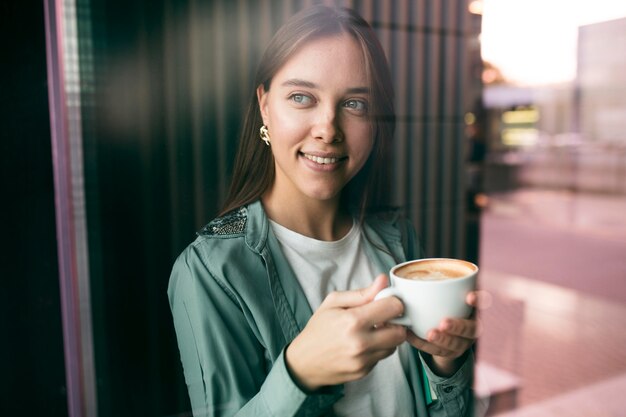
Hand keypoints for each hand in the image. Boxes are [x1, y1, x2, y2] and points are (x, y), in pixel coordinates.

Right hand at [285, 275, 406, 390]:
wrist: (304, 361)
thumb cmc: (318, 329)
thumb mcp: (333, 303)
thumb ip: (361, 293)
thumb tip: (382, 281)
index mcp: (353, 320)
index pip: (393, 308)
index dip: (393, 302)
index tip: (387, 302)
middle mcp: (360, 343)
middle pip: (400, 332)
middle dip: (395, 323)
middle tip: (383, 318)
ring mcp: (363, 360)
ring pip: (394, 346)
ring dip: (387, 337)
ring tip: (371, 331)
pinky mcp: (364, 371)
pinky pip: (382, 357)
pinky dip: (377, 349)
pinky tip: (362, 345)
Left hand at [406, 290, 491, 375]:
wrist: (446, 334)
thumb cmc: (444, 305)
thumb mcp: (445, 294)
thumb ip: (434, 283)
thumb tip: (395, 274)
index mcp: (473, 309)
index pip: (482, 304)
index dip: (479, 301)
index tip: (468, 296)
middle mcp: (472, 326)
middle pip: (471, 329)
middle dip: (458, 326)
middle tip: (444, 322)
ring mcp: (462, 342)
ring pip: (455, 344)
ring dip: (443, 339)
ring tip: (430, 333)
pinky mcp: (449, 353)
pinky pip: (437, 352)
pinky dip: (423, 345)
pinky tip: (409, 335)